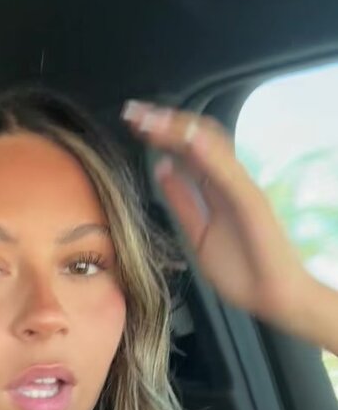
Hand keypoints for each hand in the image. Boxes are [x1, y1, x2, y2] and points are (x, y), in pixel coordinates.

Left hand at [121, 100, 305, 321]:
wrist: (274, 297)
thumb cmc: (244, 271)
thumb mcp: (198, 233)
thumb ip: (181, 202)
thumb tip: (161, 171)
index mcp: (217, 187)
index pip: (188, 148)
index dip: (162, 133)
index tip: (135, 121)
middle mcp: (230, 181)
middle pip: (197, 138)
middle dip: (164, 123)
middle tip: (134, 112)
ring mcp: (242, 188)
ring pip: (210, 146)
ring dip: (179, 129)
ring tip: (152, 118)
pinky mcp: (251, 201)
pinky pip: (228, 172)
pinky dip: (207, 151)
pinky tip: (187, 137)